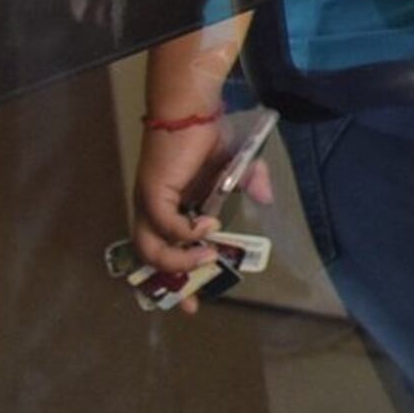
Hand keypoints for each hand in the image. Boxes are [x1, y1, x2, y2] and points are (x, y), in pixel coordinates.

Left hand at [129, 112, 235, 301]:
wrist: (193, 109)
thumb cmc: (210, 133)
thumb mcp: (238, 164)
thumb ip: (250, 181)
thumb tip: (265, 197)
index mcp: (170, 207)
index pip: (163, 250)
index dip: (175, 278)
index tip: (193, 303)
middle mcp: (153, 209)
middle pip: (148, 257)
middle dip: (170, 283)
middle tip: (193, 300)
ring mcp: (149, 201)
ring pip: (149, 247)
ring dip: (178, 260)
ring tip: (208, 256)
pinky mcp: (153, 191)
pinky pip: (165, 224)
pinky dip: (185, 232)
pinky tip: (209, 227)